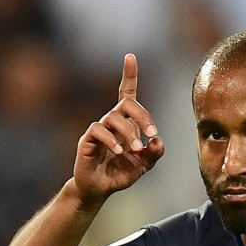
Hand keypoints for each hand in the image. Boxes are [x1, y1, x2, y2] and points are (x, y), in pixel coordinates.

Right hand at [73, 53, 163, 204]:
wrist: (100, 189)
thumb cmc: (120, 172)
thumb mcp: (144, 165)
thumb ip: (155, 153)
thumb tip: (157, 140)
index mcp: (125, 122)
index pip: (127, 93)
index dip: (129, 75)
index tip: (130, 57)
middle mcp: (111, 121)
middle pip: (126, 102)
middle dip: (142, 115)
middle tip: (151, 133)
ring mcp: (98, 129)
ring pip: (113, 117)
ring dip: (129, 133)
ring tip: (136, 149)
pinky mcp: (87, 140)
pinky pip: (98, 131)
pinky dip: (112, 140)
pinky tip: (120, 152)